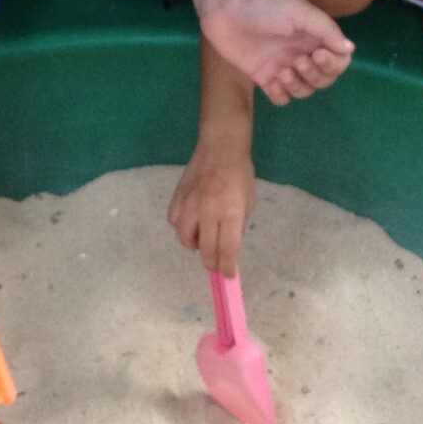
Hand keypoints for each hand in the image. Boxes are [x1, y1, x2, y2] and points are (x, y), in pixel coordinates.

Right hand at [170, 141, 256, 275]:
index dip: (227, 267)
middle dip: (211, 263)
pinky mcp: (177, 197)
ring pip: (184, 238)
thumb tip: (229, 247)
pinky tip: (190, 224)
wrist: (220, 147)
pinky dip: (182, 228)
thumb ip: (238, 225)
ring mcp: (190, 204)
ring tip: (201, 242)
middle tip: (214, 265)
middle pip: (205, 249)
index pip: (227, 249)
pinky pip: (174, 222)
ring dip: (193, 246)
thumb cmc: (240, 174)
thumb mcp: (248, 202)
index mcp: (231, 212)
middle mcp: (209, 211)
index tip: (228, 275)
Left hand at [195, 0, 353, 106]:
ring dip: (298, 85)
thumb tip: (350, 49)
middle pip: (324, 79)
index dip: (334, 63)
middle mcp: (303, 54)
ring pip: (304, 90)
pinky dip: (281, 95)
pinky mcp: (264, 77)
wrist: (227, 7)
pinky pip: (281, 98)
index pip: (339, 61)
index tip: (319, 54)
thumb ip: (327, 30)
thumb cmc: (266, 4)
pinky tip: (273, 83)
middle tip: (298, 60)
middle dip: (315, 74)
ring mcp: (284, 67)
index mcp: (316, 38)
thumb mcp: (301, 11)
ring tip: (281, 71)